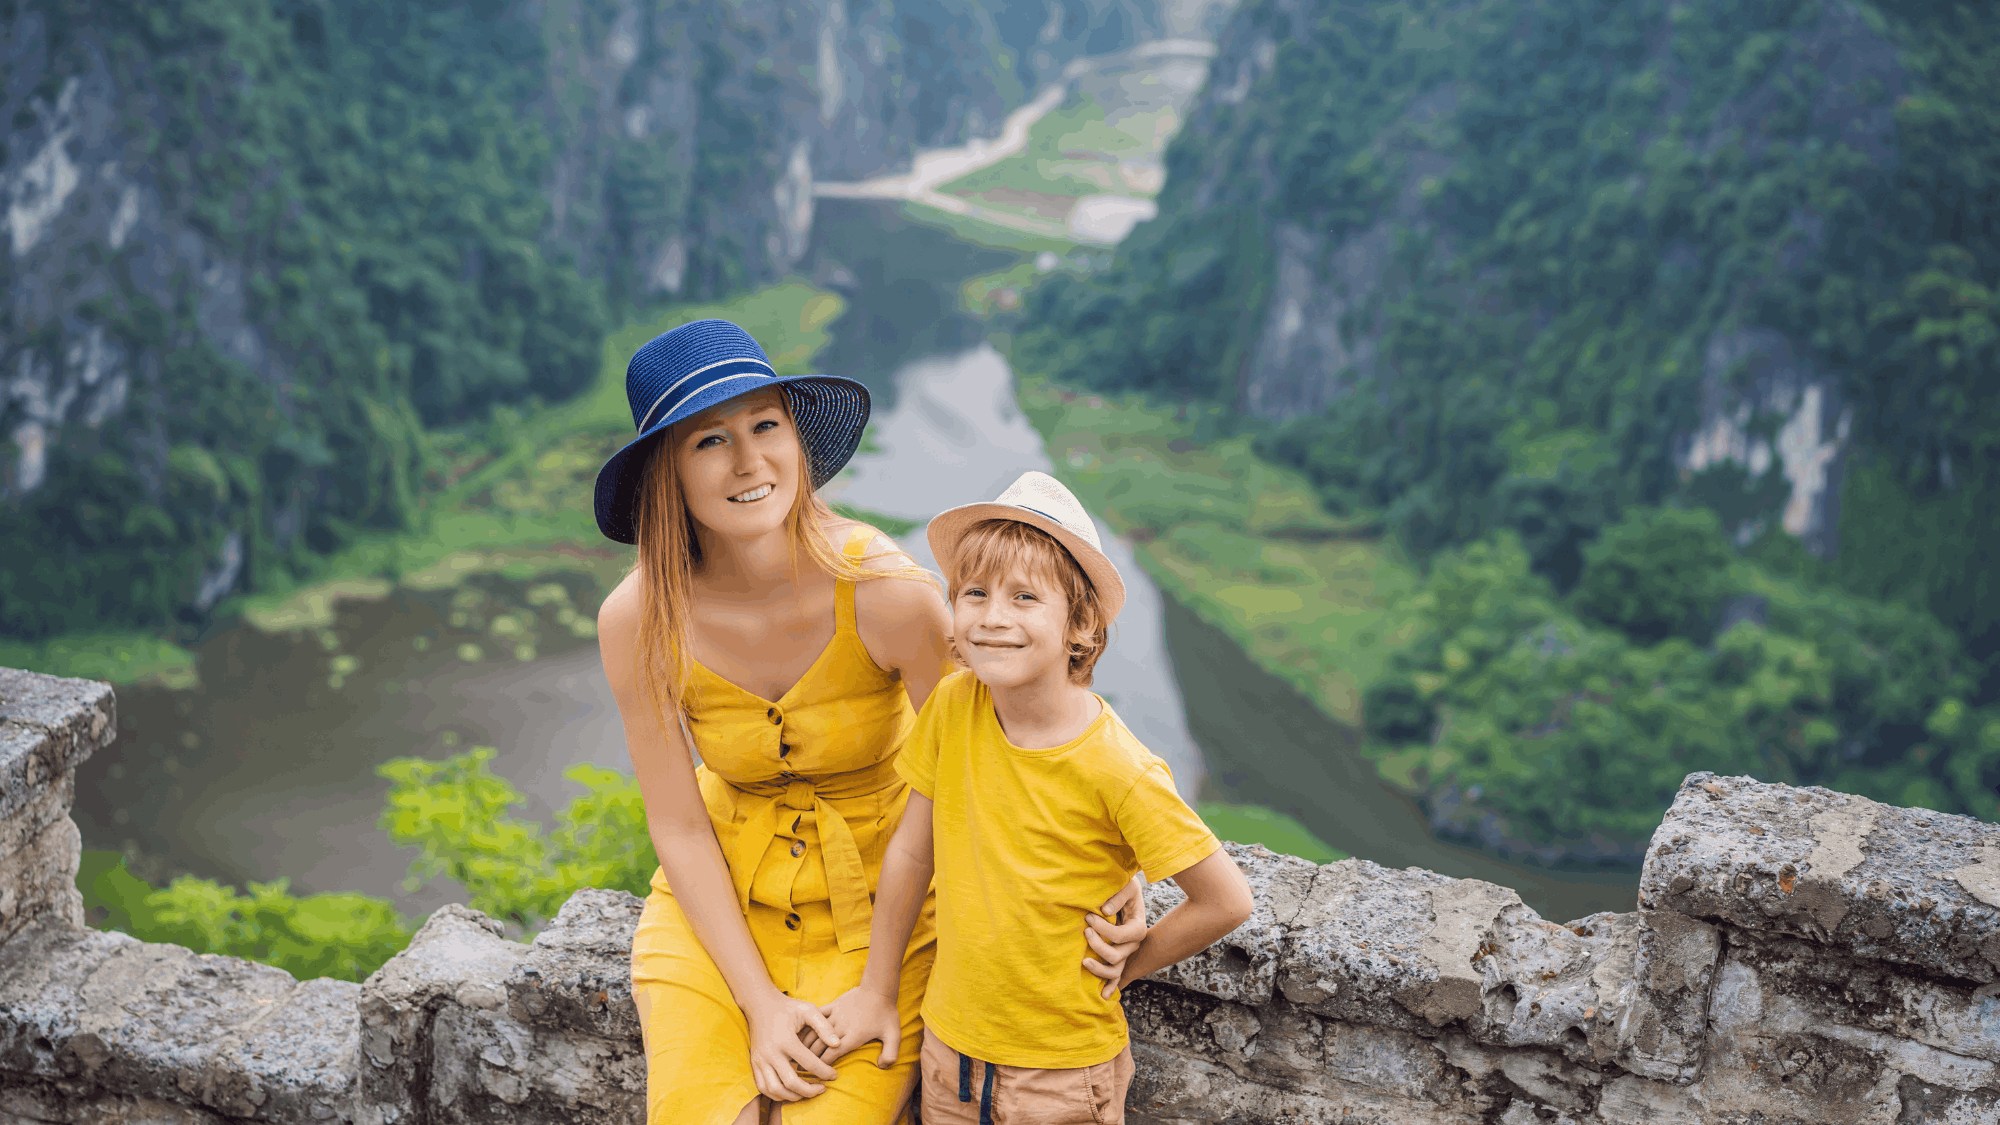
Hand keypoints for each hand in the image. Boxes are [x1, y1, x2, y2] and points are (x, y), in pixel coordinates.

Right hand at [745, 992, 841, 1102]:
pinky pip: (764, 1087)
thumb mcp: (808, 1010)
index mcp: (786, 1040)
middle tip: (822, 1088)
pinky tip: (791, 1091)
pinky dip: (777, 1095)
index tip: (834, 1075)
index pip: (809, 1063)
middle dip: (810, 1090)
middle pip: (791, 1082)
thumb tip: (837, 1044)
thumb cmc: (787, 1008)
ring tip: (807, 1092)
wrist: (759, 1004)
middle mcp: (771, 1053)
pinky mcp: (754, 1064)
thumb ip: (823, 1027)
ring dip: (793, 1096)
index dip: (824, 1072)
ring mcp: (761, 1060)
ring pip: (776, 1090)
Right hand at [809, 986, 903, 1066]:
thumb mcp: (894, 1035)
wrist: (879, 988)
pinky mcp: (833, 1005)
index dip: (823, 1066)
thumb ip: (891, 1054)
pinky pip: (817, 1015)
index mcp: (853, 1037)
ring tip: (795, 1055)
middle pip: (820, 1045)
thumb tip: (882, 1067)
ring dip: (805, 1043)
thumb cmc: (887, 1013)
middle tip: (800, 1069)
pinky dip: (807, 1024)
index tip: (816, 1075)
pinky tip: (800, 1032)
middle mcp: (841, 1027)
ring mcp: (835, 1015)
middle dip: (810, 1058)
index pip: (832, 1054)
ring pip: (815, 1031)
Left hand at [1084, 875, 1149, 998]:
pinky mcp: (1120, 957)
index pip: (1119, 935)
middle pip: (1116, 956)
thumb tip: (1103, 910)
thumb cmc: (1127, 889)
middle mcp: (1134, 945)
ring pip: (1115, 970)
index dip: (1102, 928)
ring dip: (1099, 969)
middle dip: (1097, 946)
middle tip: (1085, 931)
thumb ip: (1118, 897)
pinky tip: (1101, 995)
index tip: (1088, 916)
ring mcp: (1127, 954)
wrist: (1128, 896)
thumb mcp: (1128, 886)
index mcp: (1138, 928)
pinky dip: (1110, 986)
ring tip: (1083, 961)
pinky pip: (1117, 977)